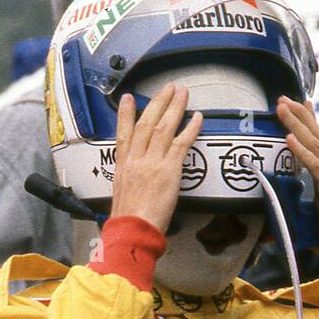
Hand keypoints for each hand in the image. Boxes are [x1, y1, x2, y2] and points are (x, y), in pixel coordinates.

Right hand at [111, 84, 203, 234]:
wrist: (133, 231)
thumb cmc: (128, 223)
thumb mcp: (121, 198)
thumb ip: (129, 185)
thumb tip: (135, 184)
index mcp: (123, 167)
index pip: (123, 134)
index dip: (126, 114)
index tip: (128, 99)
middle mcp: (136, 160)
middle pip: (146, 123)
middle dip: (157, 103)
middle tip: (167, 88)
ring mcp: (152, 162)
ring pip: (163, 128)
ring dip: (174, 107)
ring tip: (182, 93)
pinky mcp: (168, 169)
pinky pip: (181, 143)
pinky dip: (190, 129)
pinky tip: (197, 118)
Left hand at [276, 96, 318, 269]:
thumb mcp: (312, 225)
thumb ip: (299, 216)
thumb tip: (280, 220)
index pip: (316, 146)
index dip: (306, 126)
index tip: (296, 107)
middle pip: (314, 137)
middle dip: (299, 116)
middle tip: (283, 97)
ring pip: (313, 144)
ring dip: (296, 124)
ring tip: (283, 106)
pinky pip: (314, 165)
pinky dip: (301, 151)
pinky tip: (289, 136)